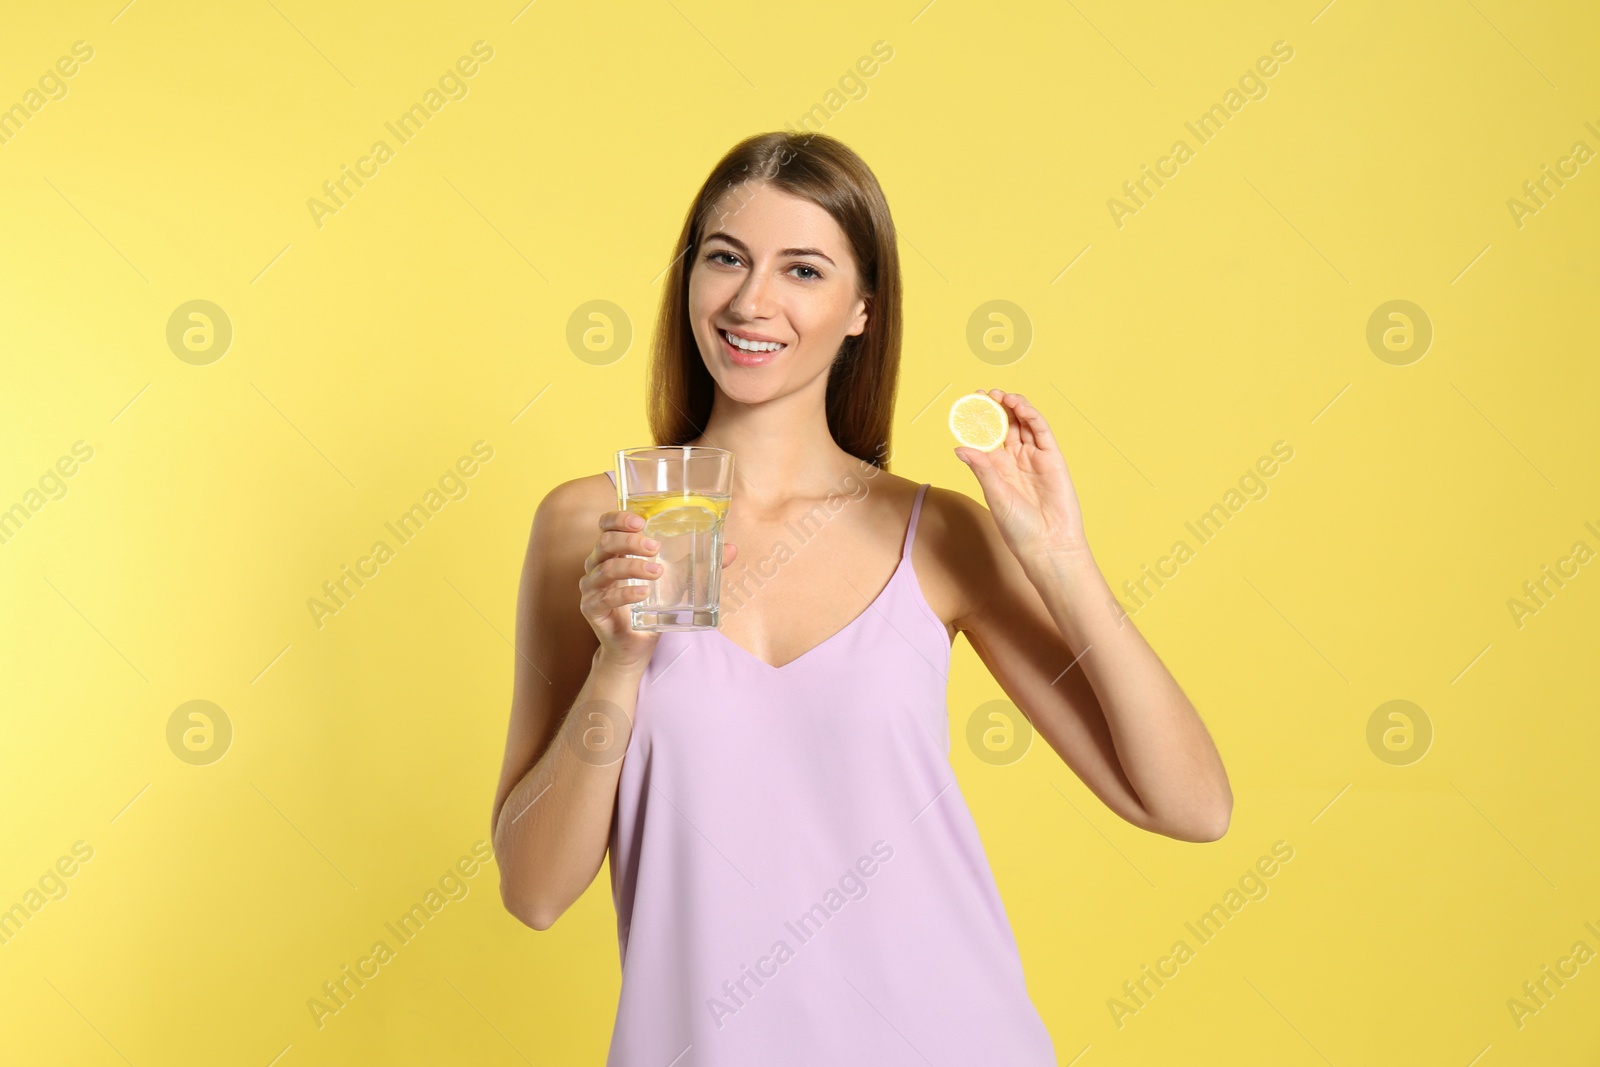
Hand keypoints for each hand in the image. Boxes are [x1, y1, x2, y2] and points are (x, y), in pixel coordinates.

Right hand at [581, 510, 737, 668]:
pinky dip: (626, 593)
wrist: (636, 644)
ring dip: (633, 567)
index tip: (640, 521)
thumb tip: (732, 549)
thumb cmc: (652, 605)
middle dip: (630, 542)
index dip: (618, 518)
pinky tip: (643, 594)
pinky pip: (606, 597)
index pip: (606, 524)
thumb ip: (699, 563)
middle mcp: (597, 565)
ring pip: (606, 569)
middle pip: (605, 543)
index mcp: (614, 550)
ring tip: (658, 572)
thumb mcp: (678, 581)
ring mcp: (592, 588)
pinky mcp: (592, 609)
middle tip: (655, 547)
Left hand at [954, 389, 1089, 559]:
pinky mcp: (1052, 458)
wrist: (1048, 543)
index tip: (969, 403)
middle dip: (996, 407)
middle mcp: (1014, 460)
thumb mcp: (995, 495)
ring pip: (1023, 424)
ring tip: (1002, 396)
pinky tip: (1021, 407)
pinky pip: (1042, 432)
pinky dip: (1033, 417)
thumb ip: (982, 469)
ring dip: (1014, 407)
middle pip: (1005, 425)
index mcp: (996, 468)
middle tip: (986, 394)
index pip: (986, 437)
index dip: (979, 419)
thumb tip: (959, 447)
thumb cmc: (1019, 527)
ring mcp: (1034, 457)